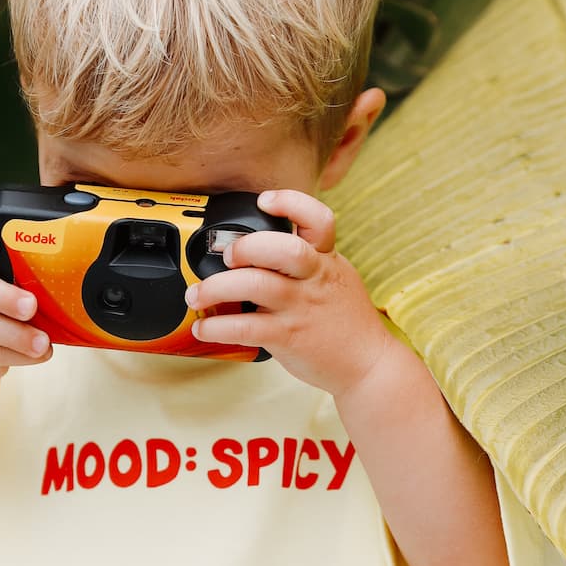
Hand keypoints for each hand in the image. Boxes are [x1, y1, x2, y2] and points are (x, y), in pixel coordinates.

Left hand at [185, 188, 395, 398]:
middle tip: (226, 255)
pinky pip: (246, 328)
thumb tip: (263, 246)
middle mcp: (314, 279)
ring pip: (256, 285)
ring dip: (216, 288)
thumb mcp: (336, 277)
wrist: (368, 364)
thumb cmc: (347, 322)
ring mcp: (301, 308)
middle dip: (247, 246)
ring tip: (197, 295)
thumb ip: (307, 260)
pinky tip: (204, 328)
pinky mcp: (288, 337)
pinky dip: (217, 327)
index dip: (290, 203)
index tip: (264, 201)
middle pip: (283, 248)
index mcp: (326, 260)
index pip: (318, 220)